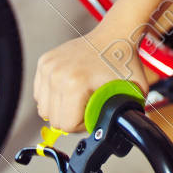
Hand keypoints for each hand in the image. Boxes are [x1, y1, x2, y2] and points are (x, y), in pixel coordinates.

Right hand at [32, 26, 149, 132]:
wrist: (114, 36)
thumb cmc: (123, 62)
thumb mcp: (132, 95)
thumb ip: (124, 119)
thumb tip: (118, 136)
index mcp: (75, 85)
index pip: (66, 125)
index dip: (82, 125)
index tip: (94, 113)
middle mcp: (57, 75)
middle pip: (54, 119)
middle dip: (72, 118)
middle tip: (88, 106)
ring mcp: (49, 67)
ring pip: (44, 108)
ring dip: (61, 108)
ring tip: (79, 97)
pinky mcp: (44, 62)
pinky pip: (40, 93)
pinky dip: (53, 96)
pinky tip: (69, 88)